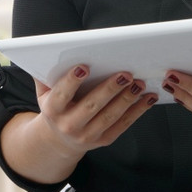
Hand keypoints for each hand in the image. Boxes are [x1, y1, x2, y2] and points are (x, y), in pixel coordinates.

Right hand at [34, 65, 157, 157]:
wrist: (60, 139)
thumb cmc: (56, 107)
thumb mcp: (44, 93)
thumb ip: (45, 74)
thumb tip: (46, 51)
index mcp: (53, 110)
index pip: (62, 94)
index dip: (72, 81)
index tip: (84, 67)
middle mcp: (69, 125)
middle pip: (91, 106)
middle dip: (110, 89)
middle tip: (125, 74)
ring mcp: (87, 135)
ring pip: (110, 116)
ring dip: (127, 99)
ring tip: (138, 83)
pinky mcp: (104, 140)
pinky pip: (123, 125)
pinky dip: (137, 111)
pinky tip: (147, 98)